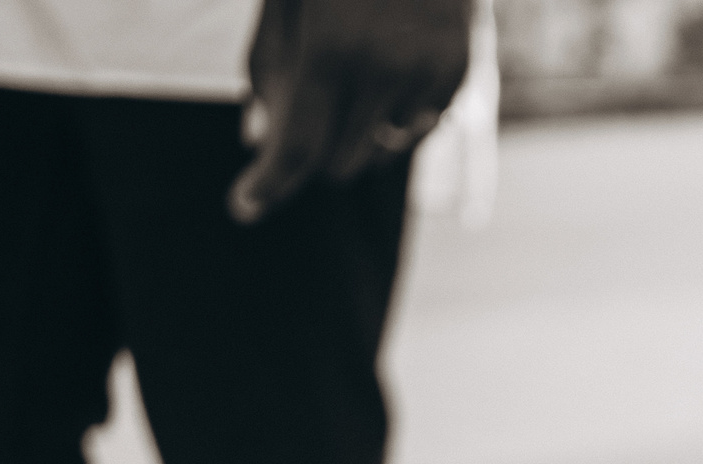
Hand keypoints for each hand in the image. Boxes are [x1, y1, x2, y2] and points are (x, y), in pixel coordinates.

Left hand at [232, 0, 473, 221]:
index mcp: (331, 48)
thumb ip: (268, 67)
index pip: (295, 147)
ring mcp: (428, 74)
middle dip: (315, 144)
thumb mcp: (290, 3)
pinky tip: (390, 63)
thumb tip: (256, 137)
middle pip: (337, 163)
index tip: (243, 205)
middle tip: (306, 108)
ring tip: (352, 72)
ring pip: (380, 151)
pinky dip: (396, 114)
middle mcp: (384, 69)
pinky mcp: (459, 75)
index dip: (266, 184)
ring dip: (357, 131)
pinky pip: (418, 128)